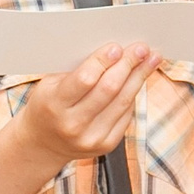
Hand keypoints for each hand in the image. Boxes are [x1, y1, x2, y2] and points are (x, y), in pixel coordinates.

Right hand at [16, 44, 157, 166]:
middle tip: (141, 48)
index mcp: (55, 105)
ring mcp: (91, 138)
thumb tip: (113, 50)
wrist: (43, 143)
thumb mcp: (50, 85)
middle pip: (109, 90)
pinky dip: (133, 94)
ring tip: (151, 59)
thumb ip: (77, 71)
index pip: (85, 79)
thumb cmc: (48, 105)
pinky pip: (126, 114)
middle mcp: (73, 125)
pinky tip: (139, 79)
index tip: (117, 47)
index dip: (103, 61)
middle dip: (128, 65)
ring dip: (139, 77)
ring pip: (123, 101)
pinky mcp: (106, 146)